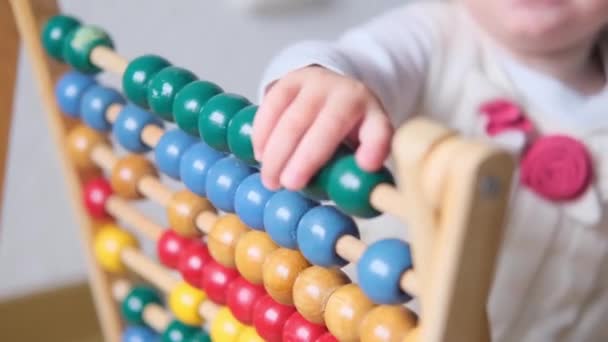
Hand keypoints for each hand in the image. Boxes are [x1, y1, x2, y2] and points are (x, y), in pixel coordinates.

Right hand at [253, 66, 392, 190]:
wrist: (332, 88)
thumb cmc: (347, 128)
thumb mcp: (364, 143)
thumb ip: (361, 164)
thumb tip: (361, 195)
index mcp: (372, 113)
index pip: (378, 130)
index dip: (375, 147)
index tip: (367, 166)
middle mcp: (347, 93)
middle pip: (328, 126)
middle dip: (305, 158)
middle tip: (288, 186)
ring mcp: (317, 83)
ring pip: (295, 117)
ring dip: (278, 151)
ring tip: (270, 180)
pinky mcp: (290, 81)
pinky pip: (273, 106)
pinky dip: (263, 133)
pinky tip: (260, 154)